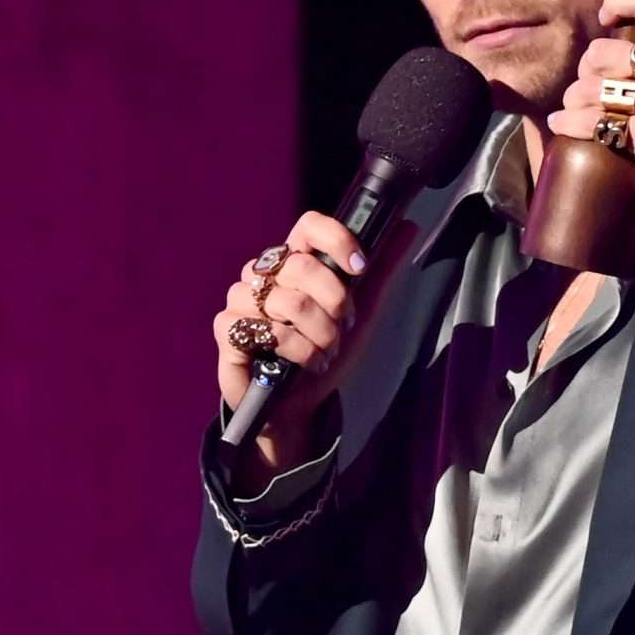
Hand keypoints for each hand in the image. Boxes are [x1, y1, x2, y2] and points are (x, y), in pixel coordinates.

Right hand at [211, 211, 364, 469]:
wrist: (300, 407)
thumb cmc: (326, 355)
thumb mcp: (364, 314)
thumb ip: (382, 271)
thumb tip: (409, 226)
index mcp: (294, 261)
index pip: (308, 227)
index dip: (336, 240)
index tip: (360, 267)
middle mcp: (263, 274)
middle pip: (302, 266)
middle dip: (335, 304)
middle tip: (342, 328)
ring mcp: (241, 299)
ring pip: (288, 301)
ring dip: (319, 335)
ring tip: (324, 354)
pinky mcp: (226, 329)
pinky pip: (266, 330)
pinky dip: (295, 351)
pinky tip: (300, 364)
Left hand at [545, 0, 634, 227]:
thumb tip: (607, 23)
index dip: (621, 2)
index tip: (606, 19)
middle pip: (601, 52)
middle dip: (583, 74)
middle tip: (588, 91)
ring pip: (589, 88)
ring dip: (574, 103)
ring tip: (578, 113)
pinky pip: (591, 120)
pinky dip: (570, 124)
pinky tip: (563, 125)